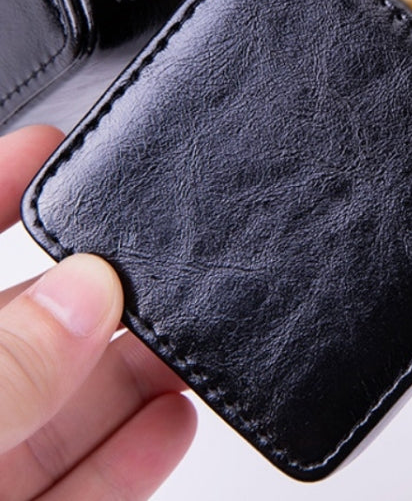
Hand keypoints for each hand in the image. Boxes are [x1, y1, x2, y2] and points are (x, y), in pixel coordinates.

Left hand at [0, 126, 195, 499]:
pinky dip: (130, 454)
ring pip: (62, 405)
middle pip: (28, 328)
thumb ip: (0, 372)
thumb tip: (86, 292)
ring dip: (132, 373)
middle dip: (99, 292)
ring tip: (193, 341)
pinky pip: (79, 485)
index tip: (51, 143)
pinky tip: (172, 421)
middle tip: (167, 264)